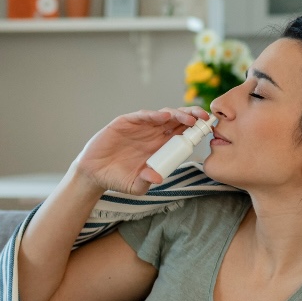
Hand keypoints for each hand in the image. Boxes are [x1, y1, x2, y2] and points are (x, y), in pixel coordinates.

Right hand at [71, 106, 210, 195]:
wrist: (93, 174)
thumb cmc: (117, 179)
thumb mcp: (135, 186)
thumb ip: (146, 181)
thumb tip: (157, 177)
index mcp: (160, 148)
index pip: (182, 134)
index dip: (194, 131)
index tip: (208, 130)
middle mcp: (153, 134)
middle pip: (177, 121)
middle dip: (192, 117)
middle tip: (204, 118)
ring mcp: (140, 127)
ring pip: (163, 115)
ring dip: (178, 114)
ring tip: (190, 118)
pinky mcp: (125, 123)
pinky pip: (143, 116)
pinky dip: (154, 115)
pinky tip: (164, 117)